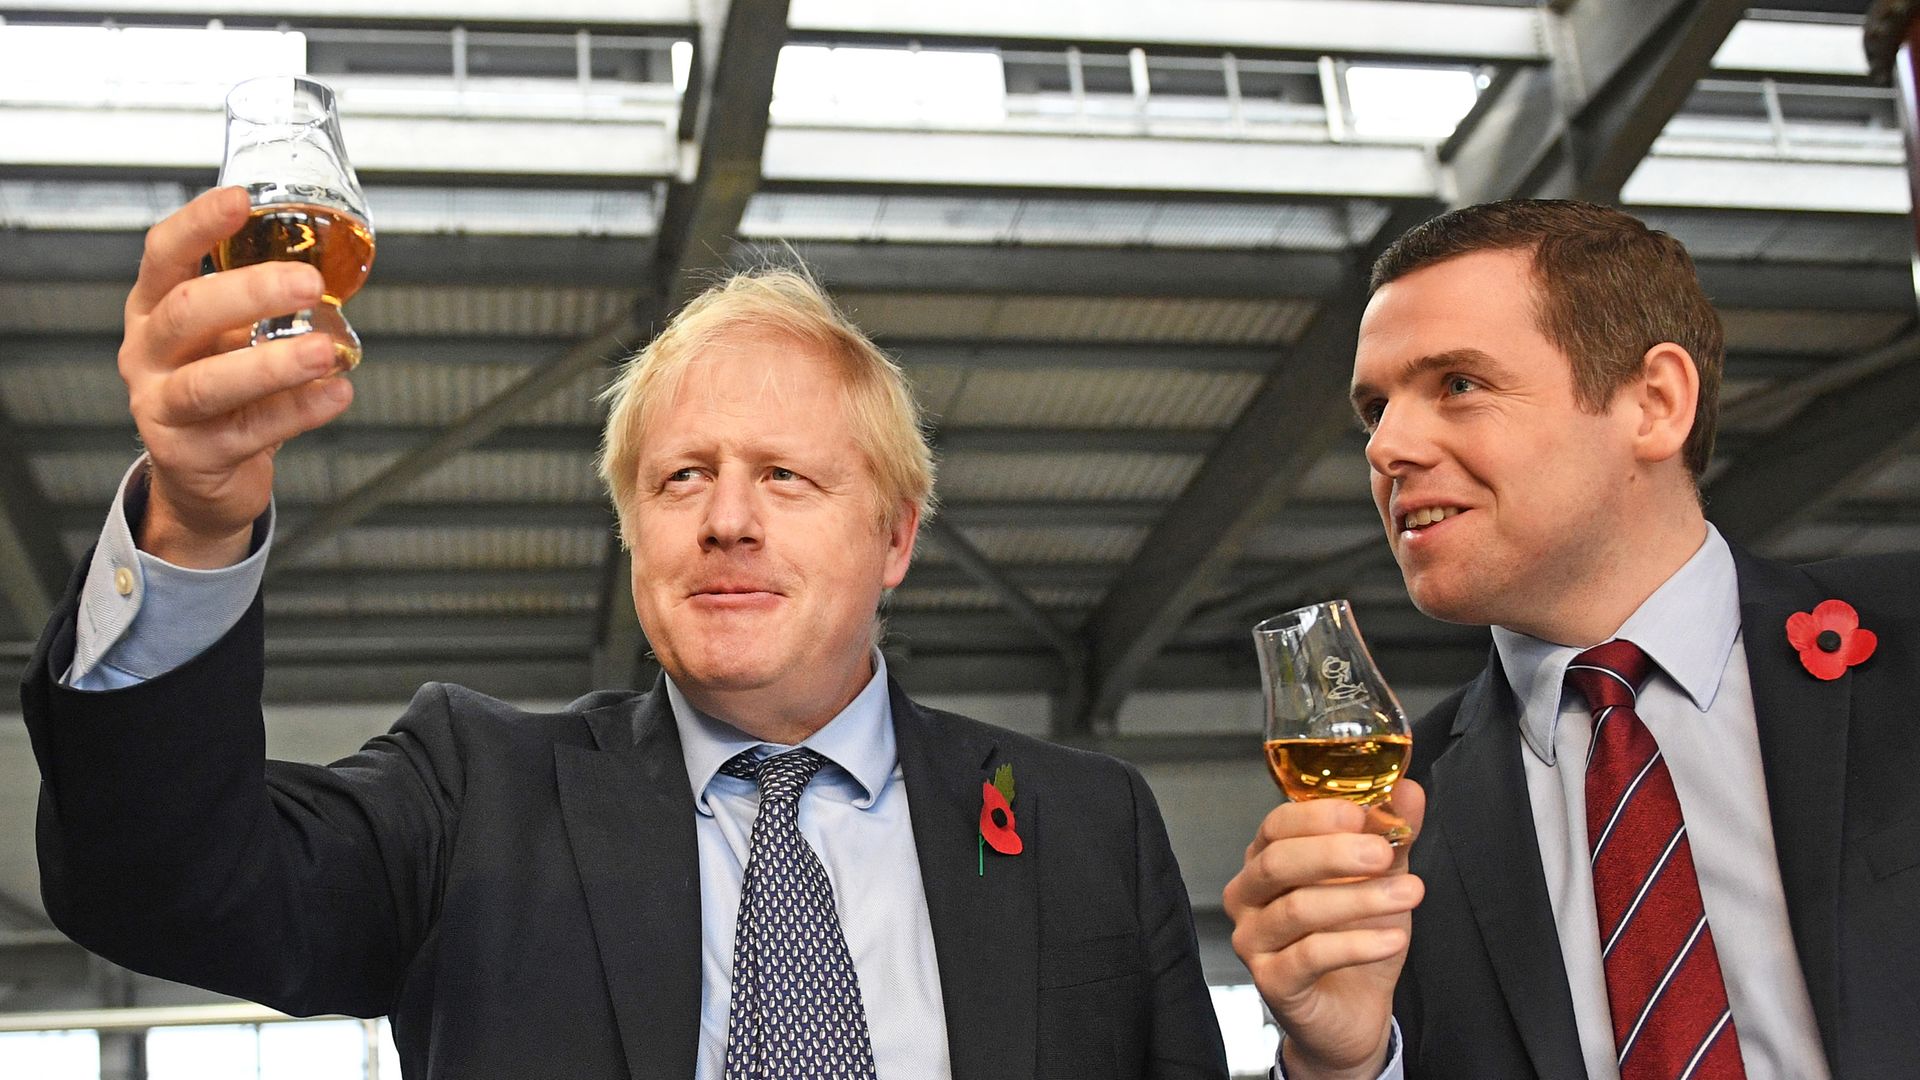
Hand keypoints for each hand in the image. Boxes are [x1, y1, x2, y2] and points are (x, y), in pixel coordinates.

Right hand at [120, 186, 354, 567]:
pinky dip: (297, 412)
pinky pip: (248, 431)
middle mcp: (148, 353)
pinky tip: (335, 394)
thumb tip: (332, 263)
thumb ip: (259, 305)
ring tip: (323, 351)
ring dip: (273, 364)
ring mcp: (161, 407)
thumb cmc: (221, 390)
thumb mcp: (226, 337)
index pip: (164, 255)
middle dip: (249, 293)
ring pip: (209, 382)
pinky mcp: (190, 455)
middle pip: (186, 312)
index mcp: (154, 309)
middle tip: (307, 283)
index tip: (239, 200)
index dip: (197, 225)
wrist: (201, 476)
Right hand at [1222, 781, 1427, 1079]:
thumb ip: (1391, 834)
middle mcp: (1249, 896)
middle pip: (1278, 862)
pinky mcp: (1272, 982)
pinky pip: (1310, 956)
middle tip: (1384, 852)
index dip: (1316, 815)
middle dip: (1334, 853)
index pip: (1277, 824)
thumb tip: (1408, 790)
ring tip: (1410, 894)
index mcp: (1267, 859)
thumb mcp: (1381, 879)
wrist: (1353, 1011)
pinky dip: (1356, 944)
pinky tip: (1392, 938)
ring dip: (1359, 899)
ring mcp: (1254, 940)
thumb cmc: (1355, 937)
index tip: (1362, 813)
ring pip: (1298, 909)